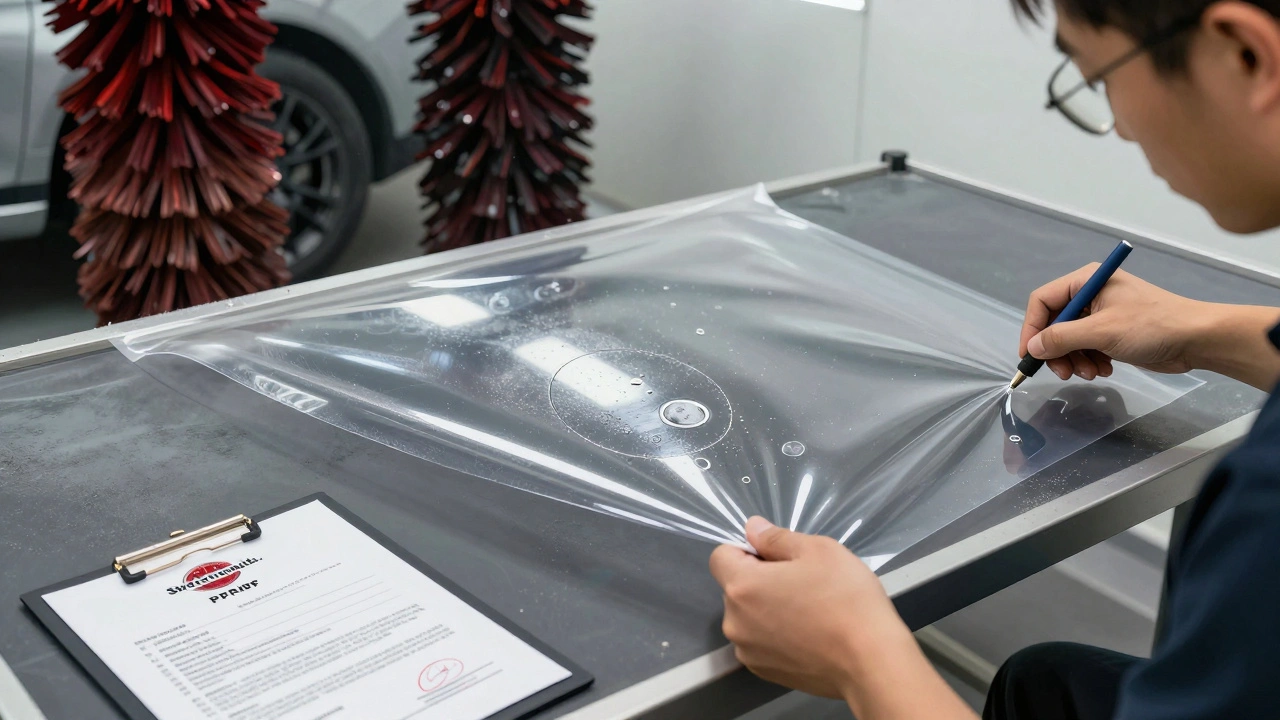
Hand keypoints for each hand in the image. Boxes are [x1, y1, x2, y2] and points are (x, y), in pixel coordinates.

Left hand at [708, 518, 913, 700]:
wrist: (872, 663)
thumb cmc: (847, 600)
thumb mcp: (818, 551)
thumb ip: (776, 538)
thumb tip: (752, 528)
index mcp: (741, 587)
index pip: (720, 556)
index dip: (746, 549)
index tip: (777, 556)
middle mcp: (735, 623)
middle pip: (735, 587)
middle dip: (759, 579)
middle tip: (802, 582)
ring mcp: (748, 652)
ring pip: (748, 616)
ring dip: (767, 608)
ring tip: (809, 611)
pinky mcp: (764, 672)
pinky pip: (760, 642)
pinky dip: (776, 635)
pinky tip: (809, 635)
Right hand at [1021, 266, 1211, 379]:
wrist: (1196, 339)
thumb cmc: (1151, 325)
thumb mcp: (1102, 331)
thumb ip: (1062, 338)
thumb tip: (1032, 347)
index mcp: (1086, 281)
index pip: (1043, 301)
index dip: (1032, 328)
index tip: (1029, 355)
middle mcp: (1090, 294)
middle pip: (1054, 324)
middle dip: (1057, 350)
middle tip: (1063, 372)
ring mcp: (1101, 314)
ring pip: (1069, 340)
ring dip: (1074, 360)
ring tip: (1091, 373)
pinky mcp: (1112, 332)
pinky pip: (1086, 348)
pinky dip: (1089, 361)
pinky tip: (1104, 369)